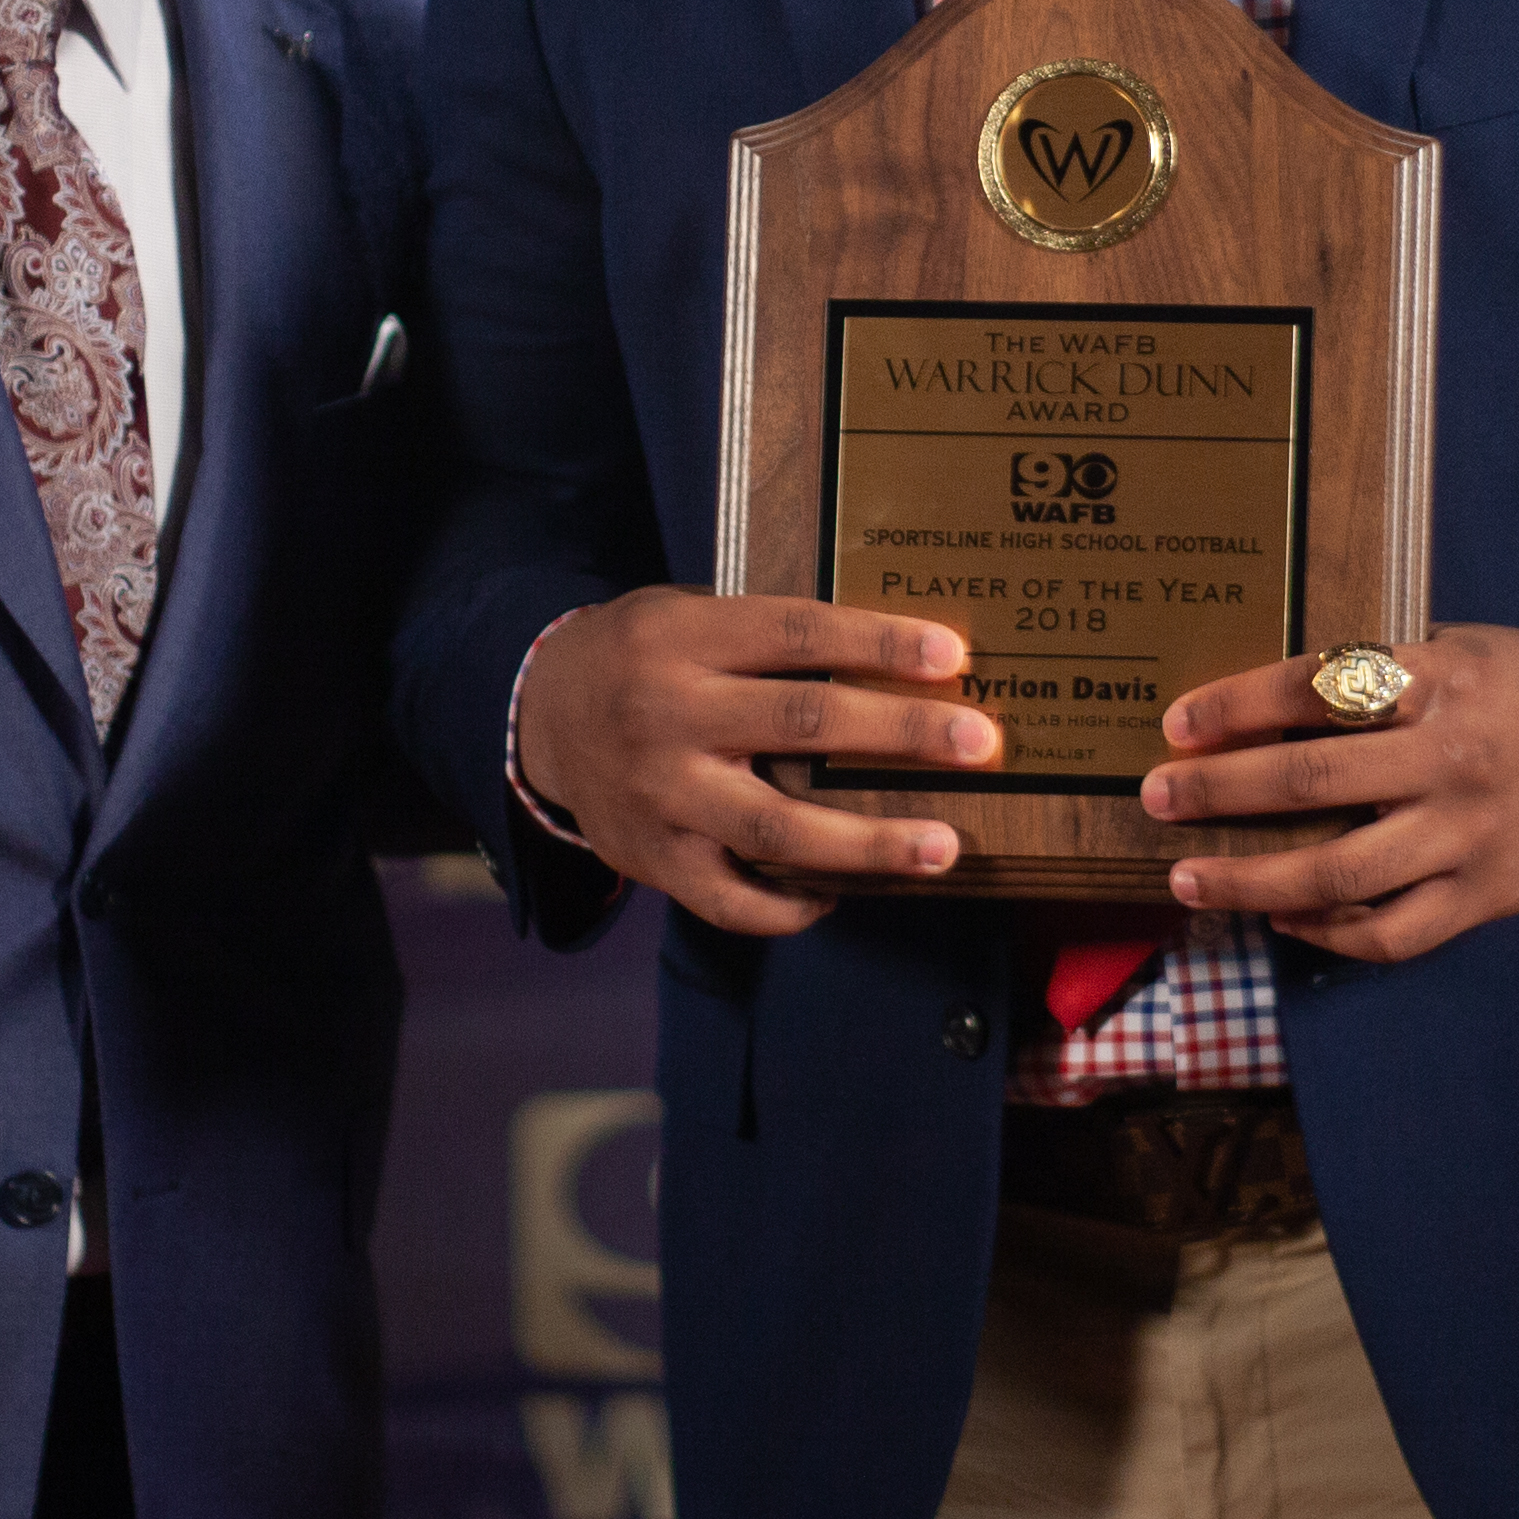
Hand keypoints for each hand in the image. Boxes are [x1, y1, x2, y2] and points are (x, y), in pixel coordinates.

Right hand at [512, 587, 1002, 935]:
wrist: (538, 714)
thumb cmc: (645, 654)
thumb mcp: (688, 613)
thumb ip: (769, 637)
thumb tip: (901, 653)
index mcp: (682, 639)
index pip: (796, 635)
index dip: (876, 644)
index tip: (952, 654)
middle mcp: (668, 716)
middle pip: (800, 725)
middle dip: (900, 733)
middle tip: (980, 742)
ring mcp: (659, 795)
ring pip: (775, 827)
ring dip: (869, 841)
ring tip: (943, 846)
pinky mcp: (652, 859)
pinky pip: (730, 900)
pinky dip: (790, 906)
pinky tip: (842, 894)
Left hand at [1135, 626, 1518, 964]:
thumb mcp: (1456, 650)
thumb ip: (1377, 675)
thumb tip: (1262, 702)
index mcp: (1438, 681)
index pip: (1315, 689)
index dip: (1236, 707)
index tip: (1178, 725)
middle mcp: (1449, 759)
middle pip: (1311, 781)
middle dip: (1218, 791)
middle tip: (1157, 796)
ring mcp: (1466, 835)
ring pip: (1338, 873)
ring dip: (1250, 879)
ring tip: (1189, 878)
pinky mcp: (1482, 895)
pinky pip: (1389, 931)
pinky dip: (1325, 930)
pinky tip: (1282, 915)